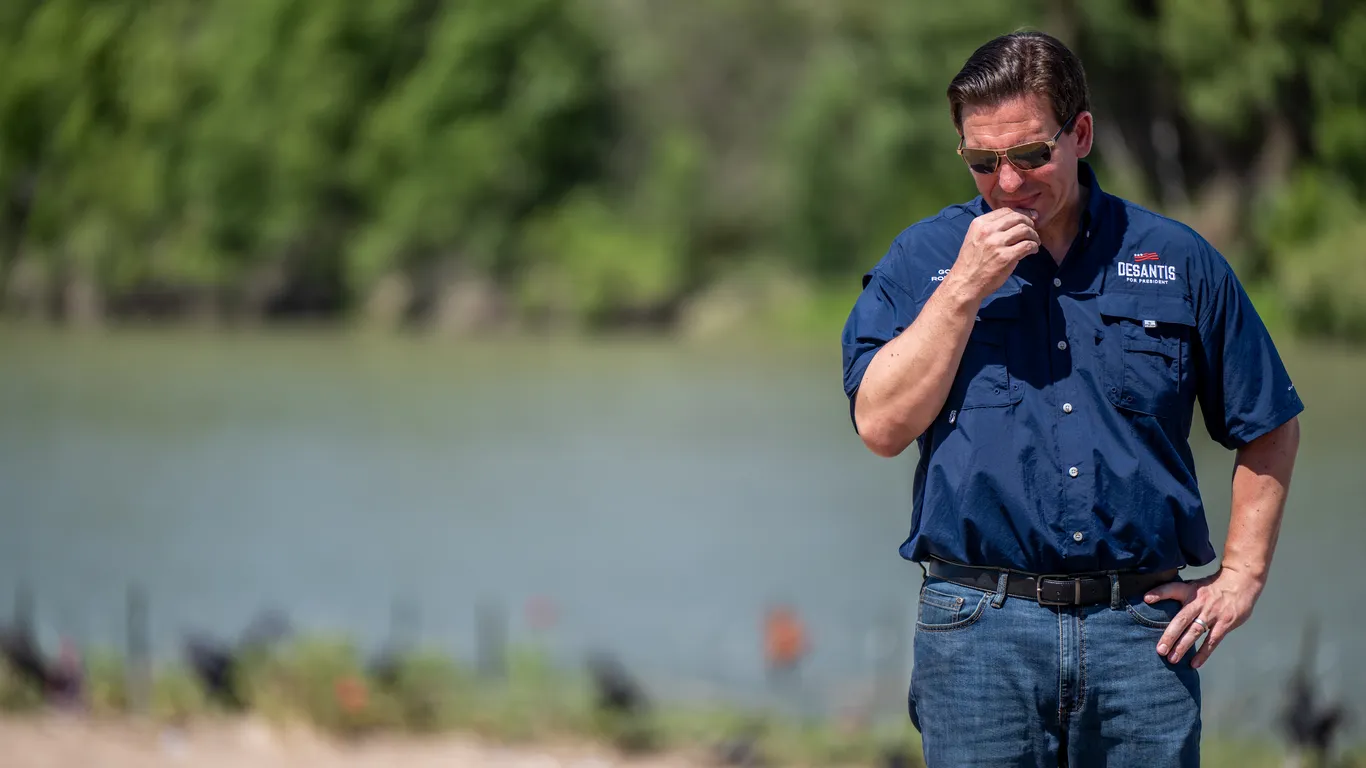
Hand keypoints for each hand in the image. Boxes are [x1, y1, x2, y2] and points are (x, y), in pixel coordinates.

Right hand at [944, 208, 1039, 301]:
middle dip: (1030, 223)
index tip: (1029, 219)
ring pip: (1025, 230)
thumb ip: (990, 228)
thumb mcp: (975, 238)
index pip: (1006, 211)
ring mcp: (997, 244)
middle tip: (1033, 231)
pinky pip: (1027, 245)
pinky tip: (1032, 251)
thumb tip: (1014, 221)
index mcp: (980, 223)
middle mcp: (988, 231)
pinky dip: (1034, 247)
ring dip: (1034, 236)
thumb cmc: (971, 262)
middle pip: (1017, 218)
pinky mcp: (1006, 257)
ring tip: (1034, 242)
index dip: (1021, 213)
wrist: (965, 283)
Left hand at [1144, 568, 1264, 669]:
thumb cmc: (1213, 587)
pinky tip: (1195, 664)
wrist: (1241, 582)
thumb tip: (1154, 602)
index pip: (1172, 589)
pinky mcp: (1225, 623)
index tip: (1147, 599)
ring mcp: (1212, 614)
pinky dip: (1204, 653)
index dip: (1159, 593)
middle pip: (1181, 619)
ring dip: (1183, 646)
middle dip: (1170, 635)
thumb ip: (1179, 596)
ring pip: (1195, 632)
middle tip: (1160, 650)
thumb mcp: (1194, 585)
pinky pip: (1212, 641)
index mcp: (1190, 591)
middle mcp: (1199, 602)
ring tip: (1172, 659)